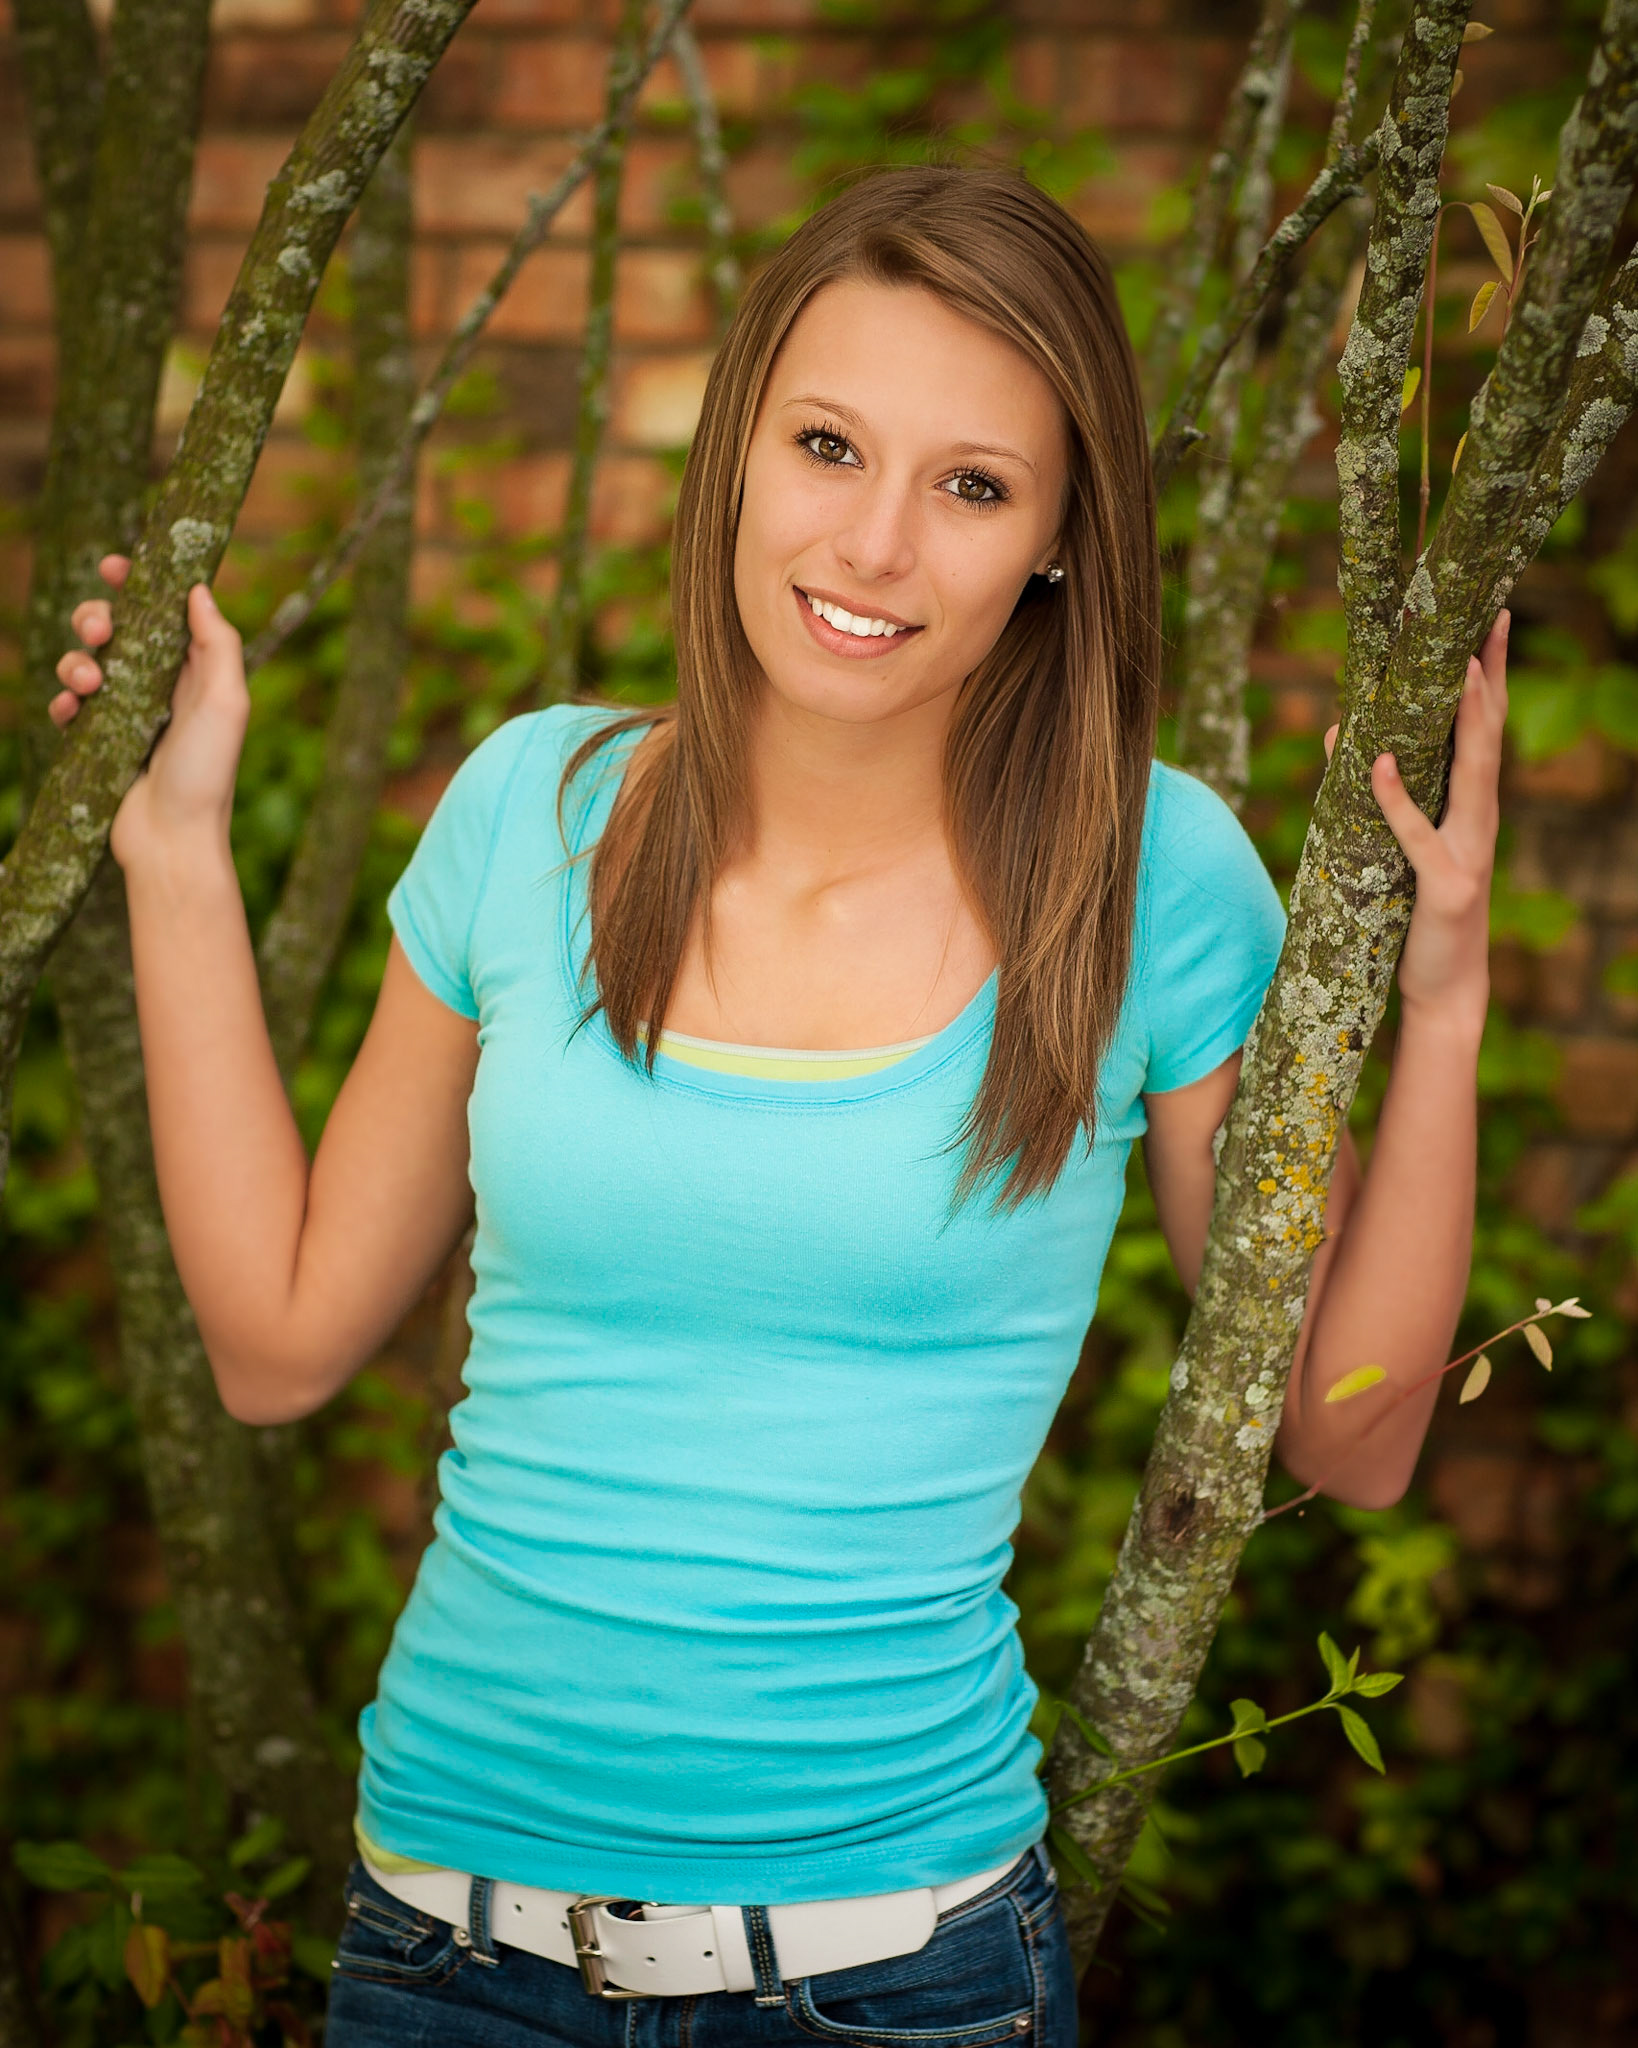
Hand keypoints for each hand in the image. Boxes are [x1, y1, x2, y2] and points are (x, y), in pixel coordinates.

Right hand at [54, 555, 249, 870]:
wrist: (172, 839)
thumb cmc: (206, 773)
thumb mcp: (226, 701)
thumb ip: (218, 644)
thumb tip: (198, 589)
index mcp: (195, 673)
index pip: (164, 614)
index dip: (139, 585)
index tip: (115, 565)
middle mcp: (160, 688)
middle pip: (116, 629)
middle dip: (98, 618)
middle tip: (100, 632)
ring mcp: (125, 713)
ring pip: (85, 662)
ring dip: (77, 660)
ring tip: (88, 682)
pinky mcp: (96, 740)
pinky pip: (67, 705)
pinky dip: (63, 701)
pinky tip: (71, 711)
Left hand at [1325, 610, 1506, 1035]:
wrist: (1444, 988)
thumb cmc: (1416, 914)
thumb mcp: (1397, 846)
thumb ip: (1380, 796)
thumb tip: (1341, 735)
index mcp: (1470, 806)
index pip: (1482, 726)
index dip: (1488, 672)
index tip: (1489, 617)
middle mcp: (1479, 820)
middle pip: (1488, 734)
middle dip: (1489, 674)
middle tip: (1492, 616)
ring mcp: (1468, 851)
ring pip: (1470, 773)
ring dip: (1464, 719)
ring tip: (1456, 666)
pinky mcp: (1444, 886)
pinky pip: (1416, 835)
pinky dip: (1396, 799)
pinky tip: (1380, 762)